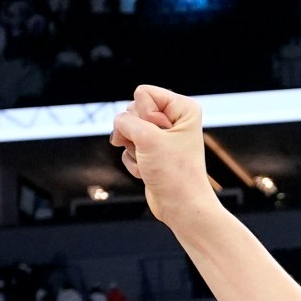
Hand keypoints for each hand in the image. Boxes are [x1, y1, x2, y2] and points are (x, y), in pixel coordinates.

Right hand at [109, 86, 216, 222]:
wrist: (180, 206)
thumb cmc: (174, 174)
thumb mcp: (147, 139)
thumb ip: (125, 122)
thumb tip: (117, 125)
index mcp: (183, 107)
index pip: (143, 93)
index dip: (144, 115)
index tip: (161, 136)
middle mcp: (173, 119)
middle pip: (132, 110)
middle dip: (135, 133)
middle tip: (153, 151)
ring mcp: (161, 136)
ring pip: (127, 130)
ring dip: (133, 149)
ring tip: (151, 162)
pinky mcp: (152, 151)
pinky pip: (128, 147)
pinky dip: (133, 161)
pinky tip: (148, 171)